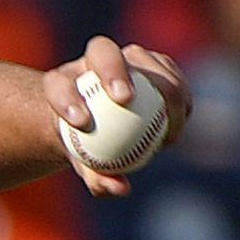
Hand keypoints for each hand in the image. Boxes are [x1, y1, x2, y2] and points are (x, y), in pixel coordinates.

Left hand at [44, 36, 190, 197]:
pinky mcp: (154, 60)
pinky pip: (171, 70)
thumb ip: (97, 176)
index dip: (66, 99)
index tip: (82, 123)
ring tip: (170, 119)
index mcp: (61, 82)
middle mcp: (91, 61)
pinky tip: (183, 118)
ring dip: (159, 83)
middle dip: (113, 70)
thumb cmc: (87, 148)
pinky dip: (178, 91)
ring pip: (142, 57)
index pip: (56, 84)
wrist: (106, 124)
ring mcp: (124, 56)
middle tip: (126, 99)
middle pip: (101, 51)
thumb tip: (119, 188)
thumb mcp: (87, 165)